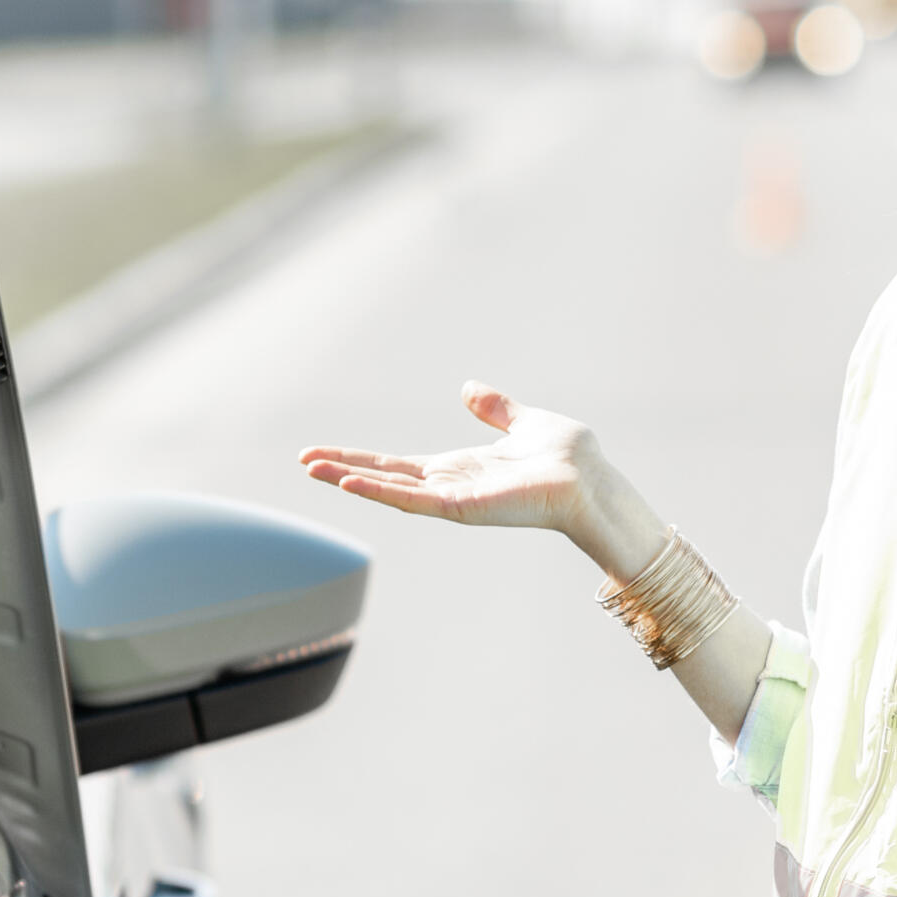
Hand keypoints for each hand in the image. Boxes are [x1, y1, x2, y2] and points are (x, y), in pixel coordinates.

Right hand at [300, 381, 635, 554]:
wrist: (593, 481)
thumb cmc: (568, 458)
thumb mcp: (523, 423)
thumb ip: (495, 409)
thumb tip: (469, 389)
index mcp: (457, 469)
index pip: (395, 465)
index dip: (359, 459)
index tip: (324, 453)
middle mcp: (448, 485)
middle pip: (382, 477)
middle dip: (342, 470)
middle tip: (303, 461)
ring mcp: (452, 498)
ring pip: (389, 490)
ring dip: (349, 480)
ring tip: (313, 469)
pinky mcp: (463, 507)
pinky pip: (413, 501)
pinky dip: (381, 493)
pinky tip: (352, 483)